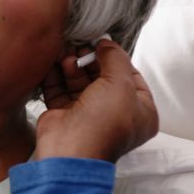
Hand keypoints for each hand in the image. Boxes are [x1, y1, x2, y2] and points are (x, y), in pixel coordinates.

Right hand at [36, 39, 157, 161]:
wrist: (71, 151)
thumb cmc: (103, 124)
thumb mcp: (121, 84)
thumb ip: (116, 58)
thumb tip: (106, 43)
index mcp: (139, 111)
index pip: (131, 76)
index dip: (116, 58)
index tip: (102, 43)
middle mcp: (115, 113)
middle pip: (102, 76)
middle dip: (90, 59)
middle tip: (80, 45)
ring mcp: (88, 114)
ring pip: (80, 81)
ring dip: (72, 64)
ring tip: (66, 53)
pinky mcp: (65, 114)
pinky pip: (60, 89)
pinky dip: (56, 74)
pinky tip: (53, 60)